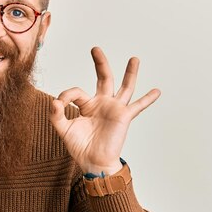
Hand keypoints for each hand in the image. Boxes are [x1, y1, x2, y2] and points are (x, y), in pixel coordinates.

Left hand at [49, 47, 160, 174]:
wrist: (93, 162)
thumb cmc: (79, 147)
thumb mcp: (63, 129)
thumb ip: (56, 115)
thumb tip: (55, 102)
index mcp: (86, 105)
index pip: (76, 92)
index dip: (66, 95)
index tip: (59, 104)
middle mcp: (102, 103)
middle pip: (103, 78)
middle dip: (100, 63)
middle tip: (95, 49)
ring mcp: (114, 109)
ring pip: (124, 87)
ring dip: (130, 73)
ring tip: (134, 59)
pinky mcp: (123, 117)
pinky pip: (138, 106)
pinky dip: (147, 99)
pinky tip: (157, 91)